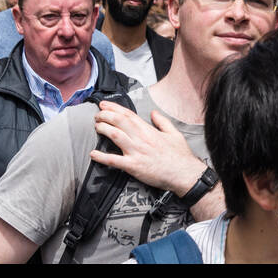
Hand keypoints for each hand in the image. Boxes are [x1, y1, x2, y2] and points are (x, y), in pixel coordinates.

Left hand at [89, 101, 204, 196]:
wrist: (184, 173)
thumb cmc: (180, 155)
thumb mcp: (174, 133)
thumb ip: (162, 122)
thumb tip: (153, 113)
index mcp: (149, 130)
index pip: (128, 115)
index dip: (114, 108)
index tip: (104, 104)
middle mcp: (141, 138)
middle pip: (119, 122)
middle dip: (105, 115)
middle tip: (97, 115)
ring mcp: (136, 152)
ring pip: (115, 136)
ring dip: (103, 129)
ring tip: (96, 127)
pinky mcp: (133, 166)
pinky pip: (114, 160)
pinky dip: (102, 157)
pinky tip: (93, 154)